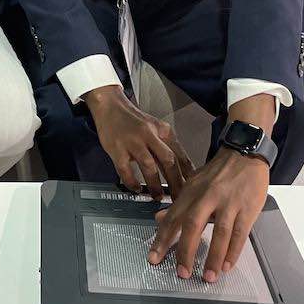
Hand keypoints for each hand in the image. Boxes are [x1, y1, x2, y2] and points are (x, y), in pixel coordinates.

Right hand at [84, 84, 194, 200]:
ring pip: (149, 166)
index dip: (187, 173)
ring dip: (155, 185)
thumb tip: (181, 171)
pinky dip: (132, 182)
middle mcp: (149, 134)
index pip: (180, 154)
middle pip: (168, 161)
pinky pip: (125, 170)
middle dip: (175, 182)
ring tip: (157, 196)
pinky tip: (136, 189)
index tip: (193, 187)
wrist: (110, 106)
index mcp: (163, 130)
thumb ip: (166, 147)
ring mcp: (132, 141)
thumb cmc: (134, 120)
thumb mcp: (155, 128)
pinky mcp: (116, 148)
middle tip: (178, 197)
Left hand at [148, 146, 269, 281]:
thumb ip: (177, 204)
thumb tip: (158, 219)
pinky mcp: (247, 208)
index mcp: (191, 192)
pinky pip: (239, 233)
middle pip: (193, 225)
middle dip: (185, 251)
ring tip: (208, 278)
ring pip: (219, 233)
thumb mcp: (193, 184)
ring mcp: (228, 203)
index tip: (154, 258)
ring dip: (213, 258)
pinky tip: (227, 266)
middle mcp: (207, 197)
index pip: (173, 218)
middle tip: (181, 274)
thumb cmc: (217, 173)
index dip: (162, 239)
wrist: (245, 154)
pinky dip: (233, 251)